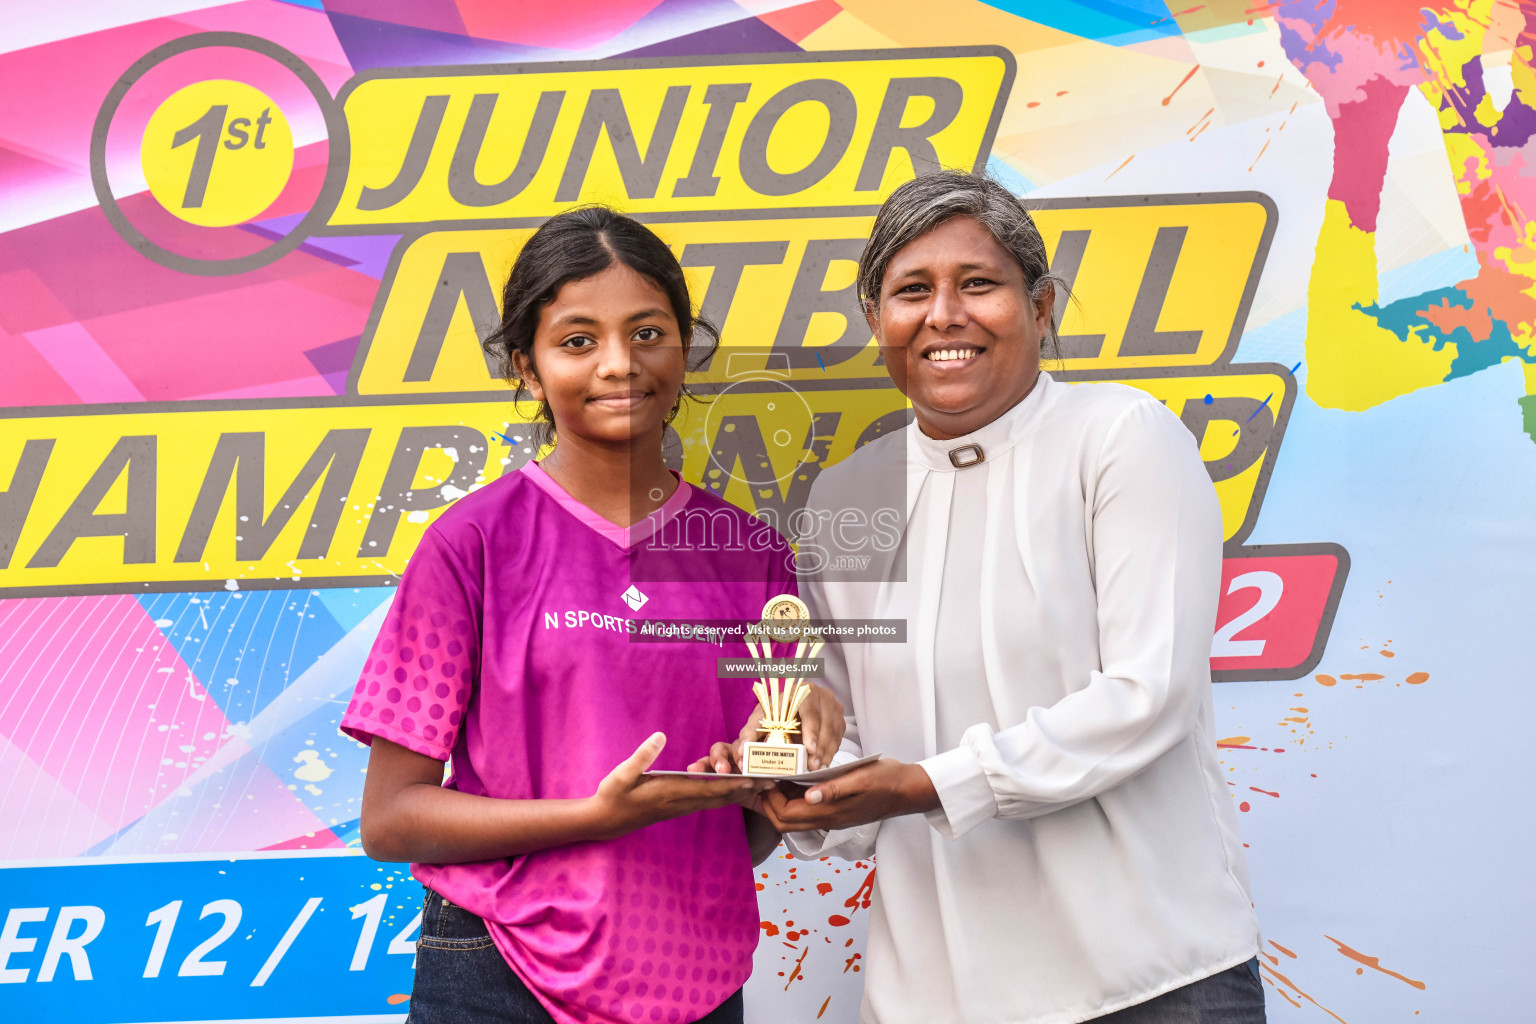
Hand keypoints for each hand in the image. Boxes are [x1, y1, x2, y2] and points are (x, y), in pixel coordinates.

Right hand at [589, 733, 771, 838]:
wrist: (605, 820)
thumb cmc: (613, 795)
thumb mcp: (622, 773)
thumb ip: (642, 756)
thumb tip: (660, 736)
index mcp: (672, 792)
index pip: (710, 788)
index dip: (734, 783)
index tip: (756, 778)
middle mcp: (682, 801)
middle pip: (722, 796)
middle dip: (747, 789)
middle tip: (773, 781)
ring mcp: (682, 805)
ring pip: (718, 799)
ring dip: (740, 791)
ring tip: (763, 783)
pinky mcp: (679, 805)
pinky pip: (709, 800)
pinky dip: (726, 793)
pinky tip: (737, 788)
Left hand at [707, 684, 846, 772]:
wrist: (790, 706)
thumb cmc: (774, 712)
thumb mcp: (761, 717)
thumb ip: (750, 731)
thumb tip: (742, 749)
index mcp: (801, 690)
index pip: (810, 709)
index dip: (811, 729)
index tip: (809, 748)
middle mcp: (821, 695)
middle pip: (825, 722)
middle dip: (819, 746)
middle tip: (812, 764)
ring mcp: (833, 706)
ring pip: (834, 731)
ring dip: (826, 751)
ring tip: (817, 767)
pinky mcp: (839, 719)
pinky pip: (839, 737)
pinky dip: (831, 751)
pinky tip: (823, 762)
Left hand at [758, 758, 938, 832]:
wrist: (907, 790)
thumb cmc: (885, 780)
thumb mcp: (860, 778)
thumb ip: (833, 789)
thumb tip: (808, 797)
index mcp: (830, 812)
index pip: (786, 815)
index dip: (770, 799)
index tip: (765, 777)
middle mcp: (827, 820)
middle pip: (784, 823)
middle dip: (769, 804)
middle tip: (765, 779)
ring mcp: (831, 819)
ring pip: (794, 819)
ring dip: (779, 803)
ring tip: (776, 778)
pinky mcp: (835, 813)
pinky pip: (806, 813)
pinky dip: (793, 800)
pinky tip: (794, 781)